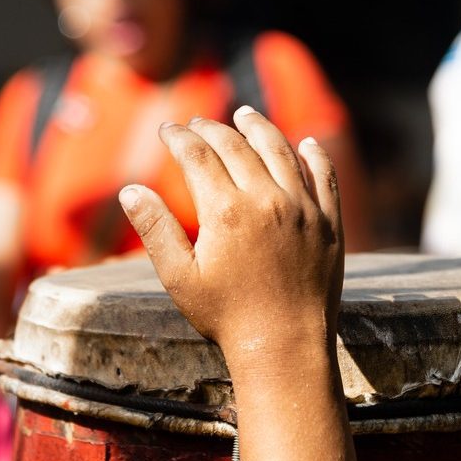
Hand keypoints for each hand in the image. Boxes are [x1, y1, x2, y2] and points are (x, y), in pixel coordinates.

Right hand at [119, 106, 342, 353]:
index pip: (197, 155)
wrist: (285, 345)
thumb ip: (155, 229)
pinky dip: (313, 154)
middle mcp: (268, 200)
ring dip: (259, 128)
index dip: (178, 137)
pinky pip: (324, 176)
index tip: (166, 130)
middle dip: (212, 129)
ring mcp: (304, 208)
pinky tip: (304, 143)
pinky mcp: (330, 222)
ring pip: (280, 150)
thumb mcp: (179, 277)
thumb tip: (130, 189)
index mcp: (226, 211)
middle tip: (197, 123)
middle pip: (236, 145)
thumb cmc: (226, 316)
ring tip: (244, 115)